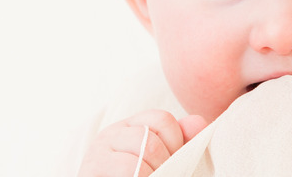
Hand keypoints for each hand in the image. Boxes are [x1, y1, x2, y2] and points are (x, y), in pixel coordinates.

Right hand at [77, 110, 206, 176]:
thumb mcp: (159, 162)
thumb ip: (177, 144)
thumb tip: (199, 122)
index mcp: (129, 128)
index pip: (163, 119)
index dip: (175, 144)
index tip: (171, 164)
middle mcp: (111, 135)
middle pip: (151, 140)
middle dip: (164, 164)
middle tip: (161, 174)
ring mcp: (98, 153)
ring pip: (141, 155)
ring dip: (154, 174)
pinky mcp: (93, 169)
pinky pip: (128, 169)